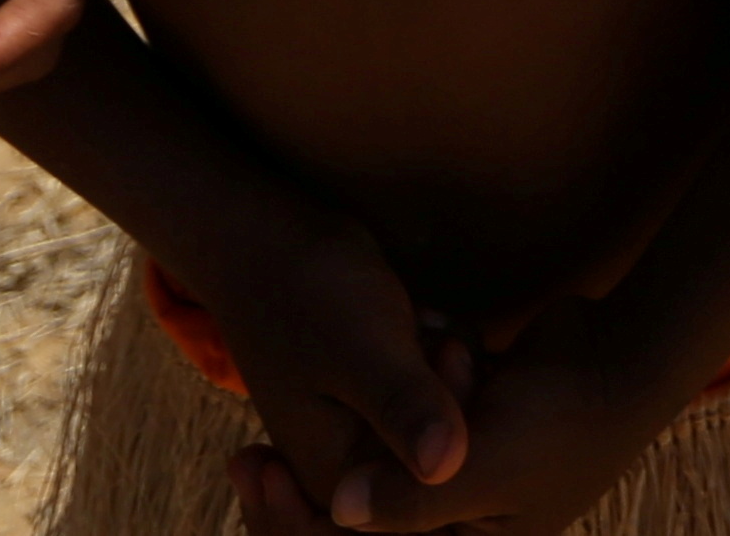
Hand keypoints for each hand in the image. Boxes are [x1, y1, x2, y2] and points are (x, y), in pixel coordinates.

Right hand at [194, 218, 476, 527]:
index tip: (446, 354)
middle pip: (448, 458)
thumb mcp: (361, 346)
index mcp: (341, 480)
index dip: (458, 426)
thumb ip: (402, 406)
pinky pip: (447, 397)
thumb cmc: (309, 291)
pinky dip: (446, 357)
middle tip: (428, 330)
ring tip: (418, 319)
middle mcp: (357, 472)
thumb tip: (446, 468)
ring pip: (455, 423)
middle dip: (454, 392)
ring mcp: (371, 436)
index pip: (434, 488)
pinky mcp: (387, 403)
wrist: (270, 241)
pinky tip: (424, 319)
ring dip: (453, 367)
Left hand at [290, 285, 696, 534]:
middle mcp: (452, 529)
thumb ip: (409, 495)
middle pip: (352, 526)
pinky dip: (399, 395)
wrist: (627, 355)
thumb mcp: (480, 461)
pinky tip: (429, 341)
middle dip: (310, 490)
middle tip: (249, 455)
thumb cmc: (563, 415)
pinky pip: (397, 437)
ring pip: (370, 474)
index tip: (257, 470)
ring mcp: (451, 484)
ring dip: (365, 430)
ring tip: (401, 365)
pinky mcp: (452, 440)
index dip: (296, 529)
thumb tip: (336, 510)